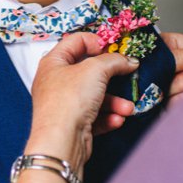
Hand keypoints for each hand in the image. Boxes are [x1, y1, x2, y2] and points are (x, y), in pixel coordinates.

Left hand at [31, 33, 138, 164]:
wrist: (61, 141)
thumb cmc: (68, 101)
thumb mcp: (96, 70)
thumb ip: (115, 61)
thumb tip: (129, 60)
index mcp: (54, 62)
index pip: (76, 41)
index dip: (97, 41)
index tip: (115, 48)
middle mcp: (57, 81)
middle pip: (90, 71)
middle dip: (113, 77)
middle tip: (127, 74)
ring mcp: (65, 103)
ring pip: (96, 96)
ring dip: (115, 102)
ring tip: (127, 108)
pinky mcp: (73, 122)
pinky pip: (95, 115)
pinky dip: (108, 117)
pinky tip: (116, 120)